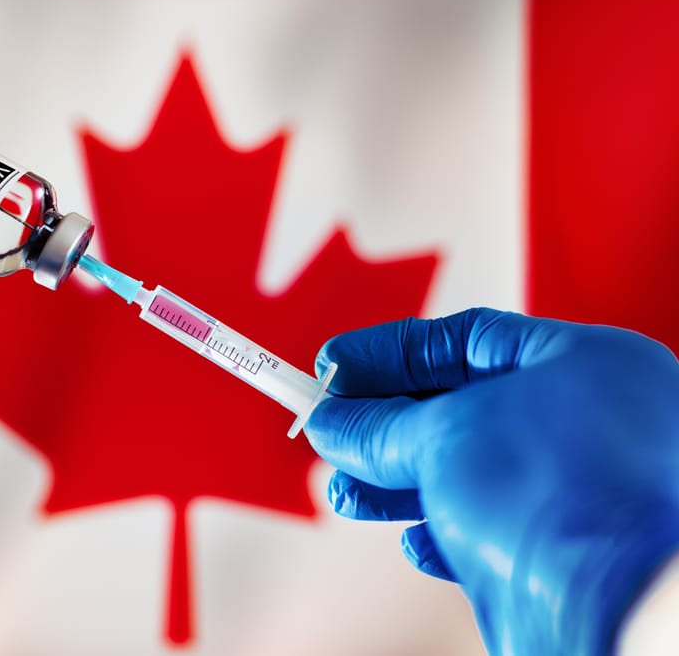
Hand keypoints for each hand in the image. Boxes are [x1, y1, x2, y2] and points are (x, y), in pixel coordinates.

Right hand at [305, 309, 678, 653]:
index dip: (389, 352)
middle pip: (459, 408)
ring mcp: (576, 489)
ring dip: (393, 483)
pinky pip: (485, 528)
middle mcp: (587, 422)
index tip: (331, 366)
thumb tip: (332, 423)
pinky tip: (414, 542)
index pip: (465, 340)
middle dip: (382, 425)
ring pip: (465, 473)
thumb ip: (380, 426)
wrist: (624, 611)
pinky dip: (440, 531)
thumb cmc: (565, 496)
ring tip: (344, 492)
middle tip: (326, 430)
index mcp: (583, 365)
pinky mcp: (559, 552)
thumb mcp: (447, 435)